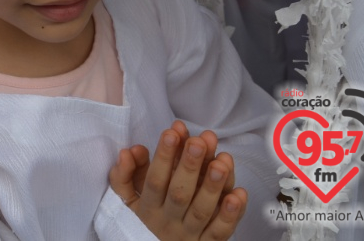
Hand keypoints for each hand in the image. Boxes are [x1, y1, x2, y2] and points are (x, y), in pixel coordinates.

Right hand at [109, 121, 246, 240]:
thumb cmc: (146, 220)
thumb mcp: (128, 200)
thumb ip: (124, 175)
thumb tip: (129, 151)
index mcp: (148, 208)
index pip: (154, 180)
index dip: (163, 156)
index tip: (172, 132)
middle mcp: (169, 221)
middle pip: (179, 194)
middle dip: (189, 166)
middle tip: (198, 142)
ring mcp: (190, 234)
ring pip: (202, 211)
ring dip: (213, 186)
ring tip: (222, 162)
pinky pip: (220, 232)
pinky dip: (231, 215)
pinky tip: (239, 194)